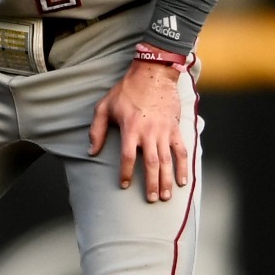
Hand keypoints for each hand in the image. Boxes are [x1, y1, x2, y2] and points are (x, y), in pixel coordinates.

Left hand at [88, 57, 190, 202]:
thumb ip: (96, 130)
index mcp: (130, 128)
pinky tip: (183, 181)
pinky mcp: (175, 129)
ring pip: (167, 161)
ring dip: (167, 180)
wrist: (153, 74)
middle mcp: (148, 133)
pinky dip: (183, 166)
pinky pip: (181, 150)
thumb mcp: (104, 106)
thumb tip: (91, 151)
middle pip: (151, 164)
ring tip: (166, 197)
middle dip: (152, 184)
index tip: (125, 185)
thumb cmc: (127, 90)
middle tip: (152, 199)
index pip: (127, 157)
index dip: (126, 172)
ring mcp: (164, 131)